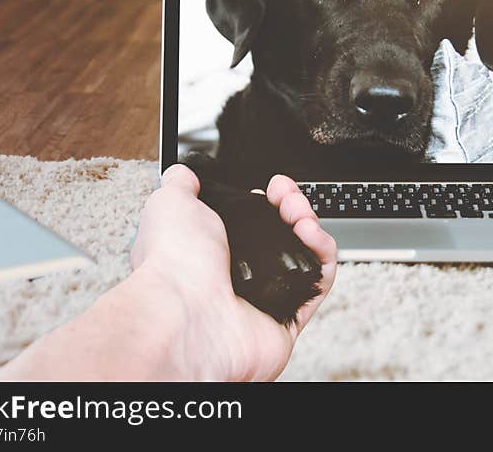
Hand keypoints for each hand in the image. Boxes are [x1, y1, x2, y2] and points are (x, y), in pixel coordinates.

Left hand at [131, 164, 336, 380]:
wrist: (185, 311)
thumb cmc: (172, 261)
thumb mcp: (169, 204)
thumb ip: (180, 184)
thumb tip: (184, 173)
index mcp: (209, 252)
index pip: (250, 224)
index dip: (265, 202)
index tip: (270, 187)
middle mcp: (237, 277)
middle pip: (281, 236)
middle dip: (290, 207)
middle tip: (287, 196)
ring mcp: (264, 299)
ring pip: (302, 257)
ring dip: (308, 224)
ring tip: (299, 212)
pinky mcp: (289, 319)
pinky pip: (319, 282)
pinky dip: (322, 253)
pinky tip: (310, 232)